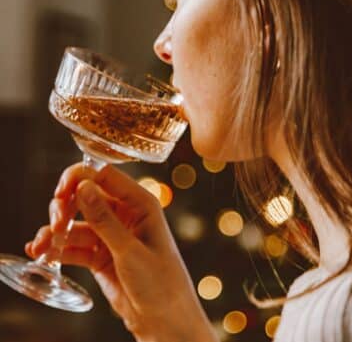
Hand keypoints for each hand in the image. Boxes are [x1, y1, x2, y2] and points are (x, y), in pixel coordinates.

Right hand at [26, 163, 217, 341]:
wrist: (164, 319)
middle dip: (65, 206)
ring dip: (57, 231)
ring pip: (77, 222)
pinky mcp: (100, 254)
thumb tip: (83, 186)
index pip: (106, 176)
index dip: (80, 178)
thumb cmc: (160, 282)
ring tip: (43, 246)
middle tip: (55, 224)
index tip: (60, 193)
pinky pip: (75, 244)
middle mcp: (125, 214)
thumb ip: (104, 219)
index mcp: (140, 204)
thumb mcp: (130, 250)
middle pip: (86, 196)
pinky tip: (43, 254)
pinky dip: (59, 248)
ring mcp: (111, 234)